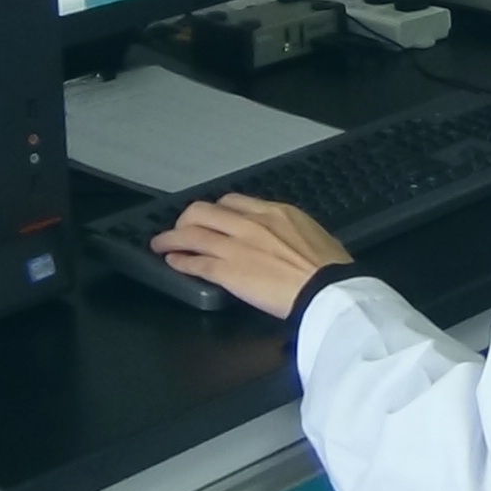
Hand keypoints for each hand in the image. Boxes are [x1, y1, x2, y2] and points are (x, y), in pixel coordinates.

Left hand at [149, 194, 353, 318]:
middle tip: (181, 228)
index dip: (216, 210)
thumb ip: (291, 230)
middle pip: (204, 211)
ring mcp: (236, 247)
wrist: (326, 289)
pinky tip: (172, 262)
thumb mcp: (313, 233)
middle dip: (187, 219)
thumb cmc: (328, 267)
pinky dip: (180, 261)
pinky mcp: (228, 272)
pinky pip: (196, 263)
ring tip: (161, 244)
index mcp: (274, 212)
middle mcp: (250, 224)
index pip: (232, 202)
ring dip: (172, 238)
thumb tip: (289, 236)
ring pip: (192, 235)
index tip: (211, 217)